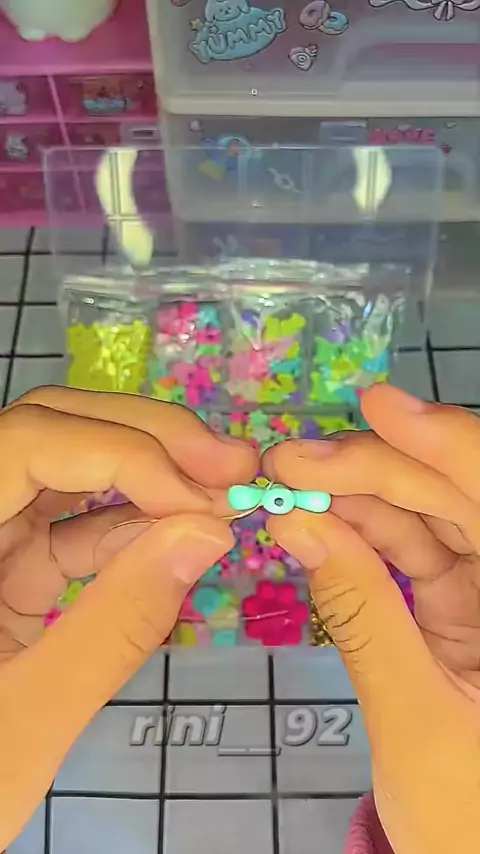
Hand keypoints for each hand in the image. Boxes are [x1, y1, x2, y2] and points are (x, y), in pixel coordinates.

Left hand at [0, 387, 256, 848]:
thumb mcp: (29, 719)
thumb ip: (117, 624)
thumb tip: (210, 533)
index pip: (27, 442)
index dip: (120, 451)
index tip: (199, 502)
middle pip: (51, 433)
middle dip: (146, 440)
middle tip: (231, 462)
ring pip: (68, 470)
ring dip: (149, 477)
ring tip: (221, 497)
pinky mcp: (7, 569)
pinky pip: (72, 530)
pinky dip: (131, 531)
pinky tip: (179, 543)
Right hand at [264, 384, 479, 853]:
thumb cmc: (468, 817)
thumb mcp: (412, 719)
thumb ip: (357, 613)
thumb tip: (295, 522)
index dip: (444, 443)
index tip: (374, 406)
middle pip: (461, 497)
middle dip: (379, 469)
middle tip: (291, 460)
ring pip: (438, 516)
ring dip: (365, 497)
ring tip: (291, 487)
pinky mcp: (468, 606)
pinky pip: (421, 552)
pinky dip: (369, 535)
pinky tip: (320, 522)